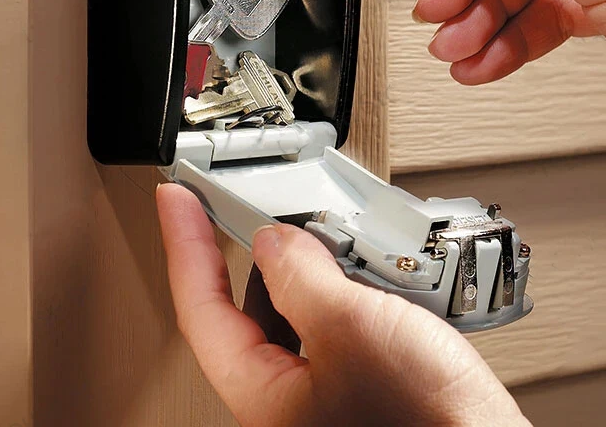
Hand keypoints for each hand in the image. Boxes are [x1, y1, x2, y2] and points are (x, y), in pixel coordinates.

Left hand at [157, 184, 529, 426]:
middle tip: (261, 211)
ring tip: (329, 241)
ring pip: (297, 315)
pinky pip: (334, 324)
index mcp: (266, 398)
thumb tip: (276, 242)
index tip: (177, 201)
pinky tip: (365, 273)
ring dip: (311, 270)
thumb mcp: (352, 326)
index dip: (185, 245)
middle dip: (261, 255)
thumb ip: (301, 276)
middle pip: (250, 309)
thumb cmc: (429, 423)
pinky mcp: (364, 384)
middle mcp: (289, 402)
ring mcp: (328, 394)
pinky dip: (342, 289)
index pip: (202, 310)